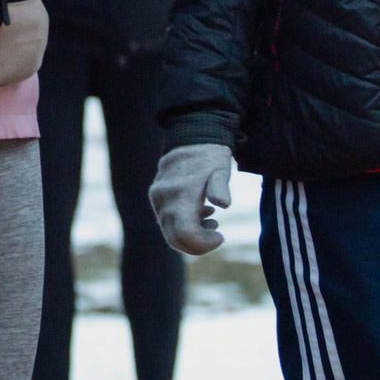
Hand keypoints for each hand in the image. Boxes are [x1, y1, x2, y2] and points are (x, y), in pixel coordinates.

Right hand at [150, 142, 234, 256]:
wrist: (190, 134)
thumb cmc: (209, 155)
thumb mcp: (221, 170)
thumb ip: (220, 187)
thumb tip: (223, 204)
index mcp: (181, 195)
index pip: (186, 235)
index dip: (203, 244)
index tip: (221, 236)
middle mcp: (164, 199)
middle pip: (175, 240)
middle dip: (198, 245)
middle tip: (218, 235)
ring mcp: (157, 199)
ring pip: (170, 232)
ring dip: (192, 234)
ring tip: (214, 221)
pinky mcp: (156, 197)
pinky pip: (167, 221)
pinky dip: (184, 225)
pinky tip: (203, 213)